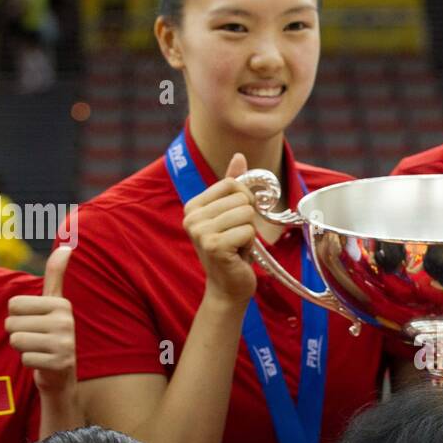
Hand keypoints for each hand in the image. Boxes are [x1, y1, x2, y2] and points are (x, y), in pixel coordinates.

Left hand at [7, 245, 75, 394]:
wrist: (63, 375)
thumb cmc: (51, 335)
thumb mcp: (54, 304)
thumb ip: (56, 275)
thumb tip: (66, 247)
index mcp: (61, 304)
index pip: (14, 304)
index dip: (17, 316)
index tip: (35, 323)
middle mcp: (66, 321)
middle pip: (12, 323)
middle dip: (18, 334)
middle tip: (36, 340)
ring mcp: (65, 343)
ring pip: (16, 340)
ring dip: (22, 349)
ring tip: (38, 350)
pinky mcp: (61, 363)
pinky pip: (25, 358)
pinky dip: (30, 363)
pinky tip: (43, 363)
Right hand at [183, 152, 260, 305]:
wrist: (228, 286)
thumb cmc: (232, 249)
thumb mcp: (231, 213)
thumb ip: (233, 185)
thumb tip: (239, 156)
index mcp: (193, 205)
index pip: (231, 183)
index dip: (245, 199)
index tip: (239, 219)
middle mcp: (191, 216)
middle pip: (241, 198)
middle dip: (248, 218)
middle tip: (237, 236)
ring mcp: (200, 231)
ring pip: (247, 214)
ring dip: (249, 232)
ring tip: (237, 245)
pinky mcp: (214, 246)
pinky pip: (249, 231)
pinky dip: (250, 244)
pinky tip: (238, 255)